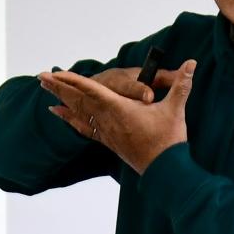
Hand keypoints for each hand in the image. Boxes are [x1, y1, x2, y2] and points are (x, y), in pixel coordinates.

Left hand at [39, 60, 193, 174]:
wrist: (164, 170)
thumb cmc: (168, 140)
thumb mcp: (175, 110)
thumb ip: (181, 85)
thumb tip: (192, 64)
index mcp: (120, 110)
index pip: (92, 91)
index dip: (74, 81)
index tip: (57, 73)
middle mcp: (108, 120)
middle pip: (78, 100)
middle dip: (59, 87)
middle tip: (40, 77)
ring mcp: (106, 131)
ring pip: (78, 112)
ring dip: (61, 99)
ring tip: (45, 89)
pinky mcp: (108, 140)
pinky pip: (83, 127)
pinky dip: (69, 118)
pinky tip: (59, 113)